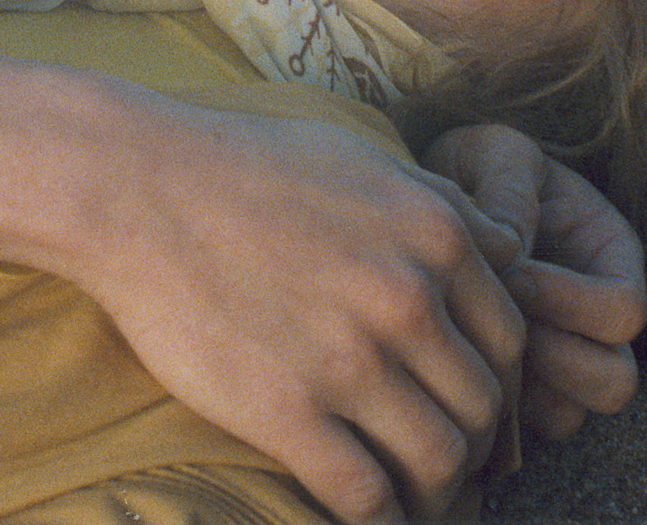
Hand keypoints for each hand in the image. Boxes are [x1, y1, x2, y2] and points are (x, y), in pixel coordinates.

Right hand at [0, 51, 527, 523]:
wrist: (134, 189)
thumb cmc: (243, 166)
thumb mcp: (363, 158)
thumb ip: (445, 202)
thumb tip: (512, 247)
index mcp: (437, 236)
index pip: (511, 340)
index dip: (498, 383)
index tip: (470, 405)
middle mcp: (408, 298)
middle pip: (484, 406)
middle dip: (474, 445)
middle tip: (444, 461)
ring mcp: (349, 359)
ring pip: (440, 459)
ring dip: (438, 492)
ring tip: (415, 499)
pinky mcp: (287, 412)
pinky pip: (366, 495)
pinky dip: (382, 520)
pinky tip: (371, 516)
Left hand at [422, 124, 646, 438]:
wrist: (428, 196)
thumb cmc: (474, 169)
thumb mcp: (496, 152)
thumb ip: (509, 185)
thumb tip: (513, 250)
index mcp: (609, 258)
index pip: (624, 310)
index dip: (573, 302)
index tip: (514, 275)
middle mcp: (594, 321)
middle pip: (614, 381)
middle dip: (556, 361)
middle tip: (499, 325)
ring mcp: (557, 361)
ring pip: (569, 416)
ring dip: (522, 391)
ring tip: (473, 346)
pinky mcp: (514, 390)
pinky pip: (516, 431)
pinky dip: (487, 409)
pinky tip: (451, 367)